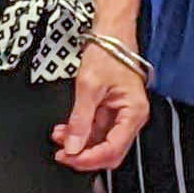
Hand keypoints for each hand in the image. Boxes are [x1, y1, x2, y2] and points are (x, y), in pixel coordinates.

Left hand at [54, 48, 152, 172]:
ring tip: (59, 137)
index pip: (112, 149)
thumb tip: (73, 146)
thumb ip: (80, 119)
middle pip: (109, 151)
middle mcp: (131, 117)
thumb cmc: (109, 53)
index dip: (89, 158)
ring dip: (80, 144)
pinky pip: (97, 131)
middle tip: (62, 154)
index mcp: (133, 112)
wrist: (111, 34)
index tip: (68, 157)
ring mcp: (122, 115)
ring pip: (101, 143)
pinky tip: (66, 130)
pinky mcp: (112, 111)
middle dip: (84, 155)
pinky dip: (81, 133)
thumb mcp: (89, 86)